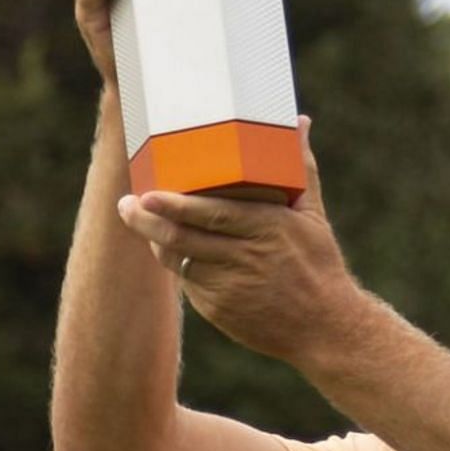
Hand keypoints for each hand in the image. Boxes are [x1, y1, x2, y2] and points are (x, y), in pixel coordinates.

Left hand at [114, 116, 358, 366]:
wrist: (323, 328)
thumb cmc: (317, 265)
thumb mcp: (312, 215)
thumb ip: (299, 169)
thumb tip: (300, 122)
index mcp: (267, 226)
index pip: (211, 213)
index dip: (175, 205)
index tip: (148, 193)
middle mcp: (245, 256)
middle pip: (183, 237)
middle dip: (147, 221)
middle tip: (126, 204)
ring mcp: (227, 287)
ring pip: (178, 259)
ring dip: (154, 240)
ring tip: (136, 218)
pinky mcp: (217, 309)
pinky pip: (187, 281)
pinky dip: (176, 262)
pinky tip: (166, 247)